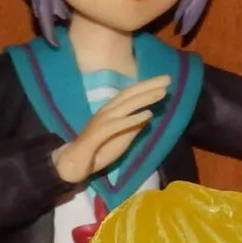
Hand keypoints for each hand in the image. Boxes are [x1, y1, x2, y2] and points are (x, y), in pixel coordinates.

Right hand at [50, 75, 170, 184]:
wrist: (73, 163)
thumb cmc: (96, 151)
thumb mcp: (121, 139)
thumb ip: (133, 127)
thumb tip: (148, 116)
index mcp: (111, 111)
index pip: (131, 95)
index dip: (147, 87)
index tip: (165, 81)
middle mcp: (107, 111)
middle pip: (129, 94)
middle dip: (149, 86)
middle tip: (168, 78)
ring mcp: (102, 121)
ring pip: (126, 106)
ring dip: (144, 98)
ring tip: (162, 93)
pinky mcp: (98, 134)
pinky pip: (118, 124)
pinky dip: (133, 119)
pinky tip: (148, 115)